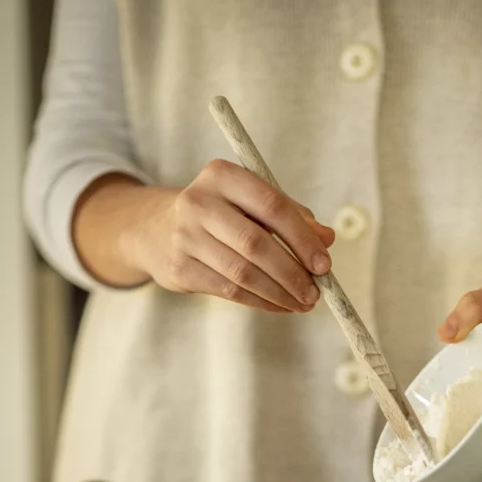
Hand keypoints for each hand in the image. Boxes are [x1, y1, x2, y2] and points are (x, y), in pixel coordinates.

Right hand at [122, 160, 334, 312]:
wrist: (154, 230)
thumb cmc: (219, 214)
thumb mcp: (250, 203)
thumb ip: (291, 216)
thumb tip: (327, 238)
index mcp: (222, 176)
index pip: (272, 206)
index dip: (302, 238)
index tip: (324, 264)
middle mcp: (198, 202)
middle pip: (256, 244)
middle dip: (292, 273)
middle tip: (315, 292)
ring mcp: (185, 236)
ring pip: (243, 273)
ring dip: (279, 293)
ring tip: (302, 303)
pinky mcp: (180, 268)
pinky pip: (230, 291)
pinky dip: (261, 302)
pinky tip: (280, 305)